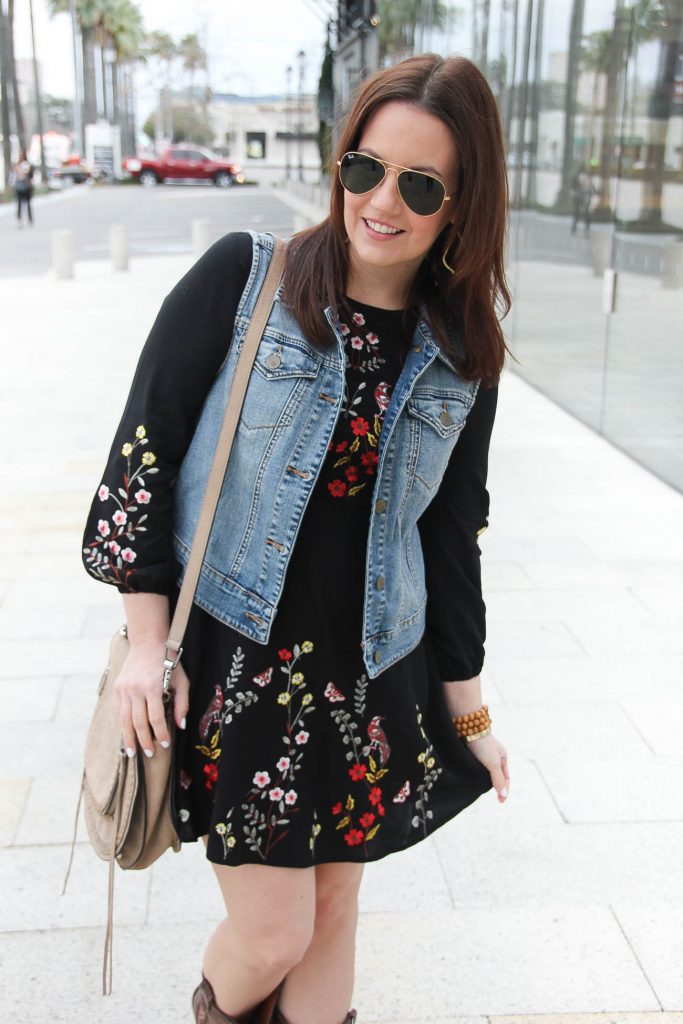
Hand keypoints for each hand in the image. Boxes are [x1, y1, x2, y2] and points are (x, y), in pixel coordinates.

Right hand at [114, 641, 189, 758]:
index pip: (155, 718)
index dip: (160, 733)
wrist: (148, 642)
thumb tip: (181, 726)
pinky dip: (123, 723)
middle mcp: (136, 689)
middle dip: (143, 741)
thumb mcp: (182, 680)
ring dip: (128, 738)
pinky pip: (119, 710)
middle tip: (148, 754)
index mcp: (153, 687)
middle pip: (138, 722)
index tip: (165, 744)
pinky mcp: (118, 687)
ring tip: (131, 752)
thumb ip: (182, 704)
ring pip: (124, 719)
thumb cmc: (169, 661)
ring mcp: (124, 688)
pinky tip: (127, 734)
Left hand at [467, 731, 508, 802]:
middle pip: (495, 776)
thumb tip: (504, 796)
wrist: (466, 728)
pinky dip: (474, 774)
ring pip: (484, 772)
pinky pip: (474, 768)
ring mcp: (482, 755)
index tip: (500, 801)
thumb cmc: (483, 745)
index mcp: (503, 757)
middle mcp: (493, 756)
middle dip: (492, 785)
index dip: (504, 789)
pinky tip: (471, 779)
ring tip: (478, 789)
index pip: (506, 778)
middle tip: (488, 794)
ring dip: (481, 780)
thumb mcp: (493, 763)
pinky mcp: (471, 754)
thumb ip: (498, 780)